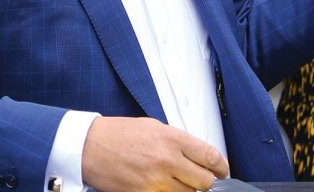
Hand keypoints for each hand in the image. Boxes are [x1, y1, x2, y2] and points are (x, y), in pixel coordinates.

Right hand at [81, 116, 228, 191]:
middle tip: (205, 180)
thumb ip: (177, 142)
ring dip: (188, 190)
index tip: (223, 170)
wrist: (90, 146)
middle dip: (207, 182)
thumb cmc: (119, 134)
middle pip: (204, 181)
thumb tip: (196, 155)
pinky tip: (165, 187)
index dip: (221, 166)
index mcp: (172, 139)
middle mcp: (167, 160)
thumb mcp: (154, 127)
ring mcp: (155, 181)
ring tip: (181, 182)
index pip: (210, 157)